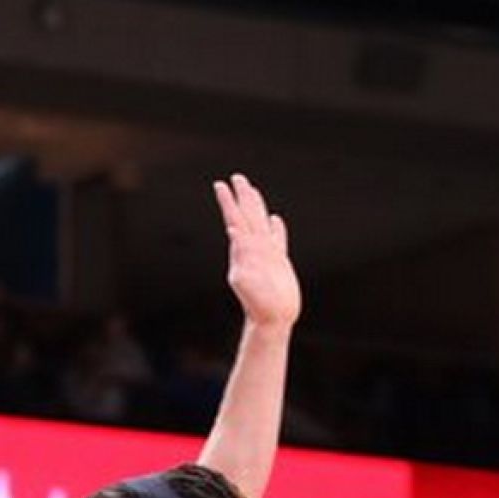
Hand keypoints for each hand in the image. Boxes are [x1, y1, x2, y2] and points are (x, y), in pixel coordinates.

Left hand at [214, 174, 298, 329]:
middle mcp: (253, 249)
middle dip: (241, 197)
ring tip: (252, 190)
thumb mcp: (244, 281)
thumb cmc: (258, 304)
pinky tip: (274, 220)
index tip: (220, 186)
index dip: (228, 203)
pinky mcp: (278, 261)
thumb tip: (233, 231)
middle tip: (235, 177)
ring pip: (260, 223)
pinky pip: (277, 238)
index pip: (234, 220)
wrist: (272, 318)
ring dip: (255, 206)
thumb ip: (238, 256)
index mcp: (243, 250)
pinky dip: (275, 228)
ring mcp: (265, 254)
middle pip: (246, 216)